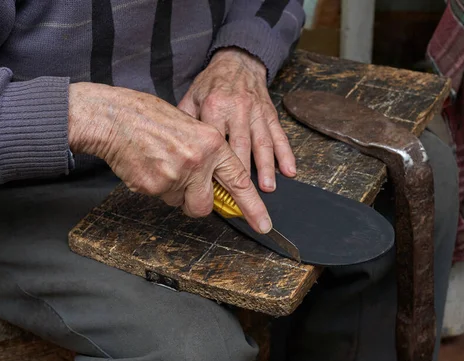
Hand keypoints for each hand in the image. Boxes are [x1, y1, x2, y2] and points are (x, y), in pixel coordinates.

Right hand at [68, 82, 272, 233]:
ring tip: (159, 164)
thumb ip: (207, 154)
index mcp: (212, 143)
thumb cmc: (150, 117)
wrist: (116, 117)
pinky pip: (159, 198)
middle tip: (185, 188)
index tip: (263, 224)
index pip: (239, 181)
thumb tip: (216, 180)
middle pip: (204, 206)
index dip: (252, 206)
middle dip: (196, 204)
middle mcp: (198, 162)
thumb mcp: (191, 126)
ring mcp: (175, 177)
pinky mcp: (153, 187)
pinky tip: (146, 166)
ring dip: (172, 192)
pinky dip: (153, 187)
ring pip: (178, 202)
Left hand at [178, 47, 295, 191]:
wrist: (238, 61)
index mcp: (215, 107)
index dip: (215, 165)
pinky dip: (286, 154)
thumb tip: (175, 149)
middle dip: (243, 172)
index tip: (213, 186)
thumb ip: (185, 121)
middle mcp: (237, 110)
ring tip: (267, 188)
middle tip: (244, 195)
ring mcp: (256, 112)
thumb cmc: (212, 83)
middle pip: (241, 145)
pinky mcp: (270, 113)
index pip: (215, 142)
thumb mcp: (192, 97)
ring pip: (263, 143)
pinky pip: (279, 135)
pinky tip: (289, 170)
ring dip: (266, 167)